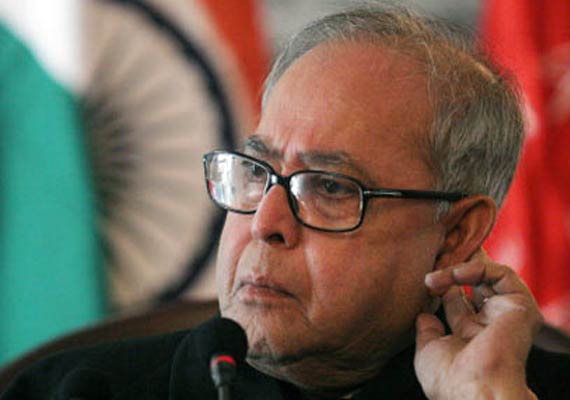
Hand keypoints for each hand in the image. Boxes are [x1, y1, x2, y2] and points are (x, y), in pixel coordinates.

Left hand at [414, 249, 542, 399]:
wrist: (475, 388)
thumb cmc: (450, 378)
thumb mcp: (428, 351)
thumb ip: (427, 330)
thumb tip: (423, 315)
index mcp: (470, 336)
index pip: (457, 301)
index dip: (441, 284)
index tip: (423, 275)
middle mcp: (489, 324)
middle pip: (475, 284)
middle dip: (455, 267)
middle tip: (436, 254)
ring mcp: (505, 314)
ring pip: (488, 275)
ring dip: (459, 267)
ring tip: (436, 269)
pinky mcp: (520, 306)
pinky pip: (501, 274)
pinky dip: (477, 268)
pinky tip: (455, 273)